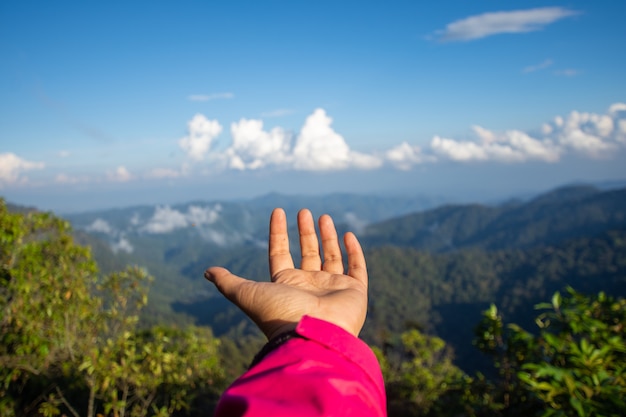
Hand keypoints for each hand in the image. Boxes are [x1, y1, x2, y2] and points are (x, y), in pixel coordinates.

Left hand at [204, 208, 367, 339]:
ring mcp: (332, 288)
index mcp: (285, 285)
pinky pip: (357, 268)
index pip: (279, 253)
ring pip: (331, 257)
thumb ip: (228, 282)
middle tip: (303, 211)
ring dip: (327, 237)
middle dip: (305, 232)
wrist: (314, 334)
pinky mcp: (354, 292)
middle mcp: (309, 286)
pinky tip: (348, 234)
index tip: (277, 211)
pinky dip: (354, 252)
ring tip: (323, 216)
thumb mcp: (248, 294)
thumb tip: (206, 272)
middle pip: (306, 253)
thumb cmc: (280, 314)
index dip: (277, 233)